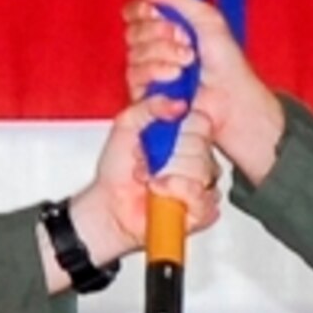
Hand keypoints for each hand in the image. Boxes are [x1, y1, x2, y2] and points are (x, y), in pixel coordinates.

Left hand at [68, 99, 220, 264]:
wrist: (109, 206)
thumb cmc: (117, 171)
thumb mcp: (126, 123)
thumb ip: (149, 105)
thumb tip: (178, 103)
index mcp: (183, 136)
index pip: (202, 122)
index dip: (182, 129)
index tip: (162, 135)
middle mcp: (195, 158)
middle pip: (201, 146)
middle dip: (169, 155)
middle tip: (151, 161)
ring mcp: (201, 184)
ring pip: (202, 170)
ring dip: (168, 174)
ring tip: (153, 178)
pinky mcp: (202, 209)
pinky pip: (201, 196)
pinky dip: (175, 192)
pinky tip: (161, 192)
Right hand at [124, 0, 285, 184]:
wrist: (232, 99)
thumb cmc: (226, 63)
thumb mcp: (206, 19)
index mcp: (167, 27)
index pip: (135, 12)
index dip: (143, 12)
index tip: (162, 15)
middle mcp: (155, 48)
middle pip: (132, 32)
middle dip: (161, 36)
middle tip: (187, 44)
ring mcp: (150, 73)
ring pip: (133, 55)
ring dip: (163, 56)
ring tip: (187, 65)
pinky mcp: (146, 96)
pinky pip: (134, 78)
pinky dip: (156, 74)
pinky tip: (175, 79)